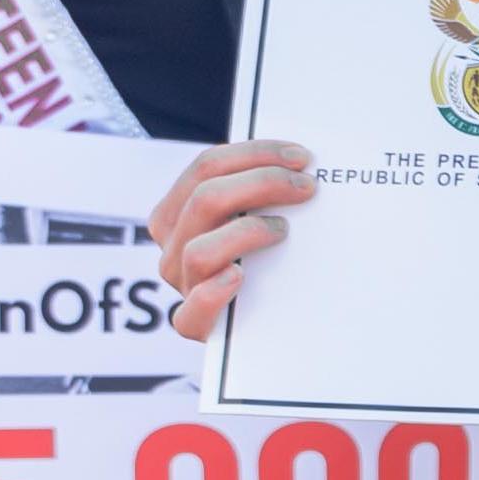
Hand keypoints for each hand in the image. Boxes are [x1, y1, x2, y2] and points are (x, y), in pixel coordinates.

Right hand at [149, 139, 314, 343]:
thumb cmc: (259, 261)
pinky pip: (191, 312)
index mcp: (177, 211)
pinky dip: (213, 292)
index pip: (206, 167)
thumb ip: (257, 193)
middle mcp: (172, 245)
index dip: (254, 154)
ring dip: (246, 232)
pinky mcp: (193, 325)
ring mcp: (182, 284)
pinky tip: (239, 277)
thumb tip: (299, 163)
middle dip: (262, 183)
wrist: (262, 322)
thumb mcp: (250, 218)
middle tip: (306, 187)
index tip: (301, 156)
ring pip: (200, 250)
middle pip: (206, 199)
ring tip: (283, 230)